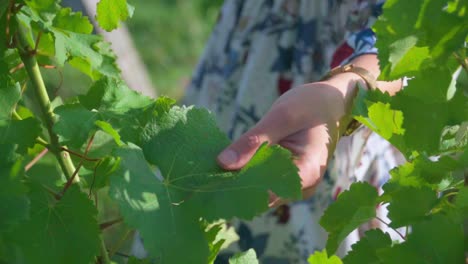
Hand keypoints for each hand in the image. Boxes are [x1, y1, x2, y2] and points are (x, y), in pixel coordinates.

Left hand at [217, 79, 356, 205]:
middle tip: (200, 174)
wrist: (332, 102)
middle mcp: (301, 186)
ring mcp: (293, 184)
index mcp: (306, 172)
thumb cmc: (311, 105)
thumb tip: (221, 163)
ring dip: (235, 180)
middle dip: (231, 186)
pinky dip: (243, 173)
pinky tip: (224, 164)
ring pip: (258, 190)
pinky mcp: (284, 177)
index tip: (207, 181)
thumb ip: (253, 140)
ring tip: (207, 169)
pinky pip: (261, 181)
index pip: (265, 193)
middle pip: (260, 195)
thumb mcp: (281, 116)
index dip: (235, 190)